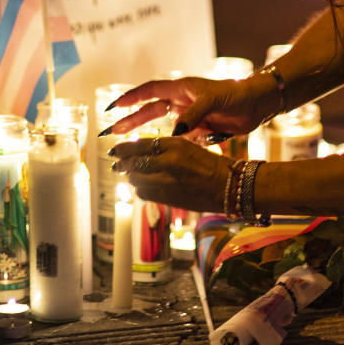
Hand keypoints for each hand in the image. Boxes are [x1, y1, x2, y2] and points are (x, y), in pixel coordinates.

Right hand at [99, 76, 263, 141]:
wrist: (257, 105)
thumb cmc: (237, 95)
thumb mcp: (214, 101)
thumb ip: (193, 115)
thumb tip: (174, 131)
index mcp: (182, 88)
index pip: (151, 91)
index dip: (132, 98)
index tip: (115, 106)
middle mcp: (182, 101)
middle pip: (151, 110)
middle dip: (131, 119)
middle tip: (113, 131)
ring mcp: (189, 115)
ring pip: (161, 125)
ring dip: (145, 133)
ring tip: (126, 142)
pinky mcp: (197, 128)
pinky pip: (177, 137)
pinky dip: (166, 144)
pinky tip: (156, 152)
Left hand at [109, 135, 230, 211]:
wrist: (228, 186)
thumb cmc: (210, 164)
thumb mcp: (187, 146)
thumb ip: (164, 148)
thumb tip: (140, 151)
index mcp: (174, 145)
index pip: (139, 145)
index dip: (123, 149)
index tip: (115, 150)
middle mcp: (168, 163)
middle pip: (133, 163)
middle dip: (122, 164)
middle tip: (117, 164)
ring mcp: (167, 182)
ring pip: (136, 180)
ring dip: (130, 177)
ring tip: (129, 175)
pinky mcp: (168, 198)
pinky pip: (144, 193)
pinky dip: (140, 189)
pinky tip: (142, 186)